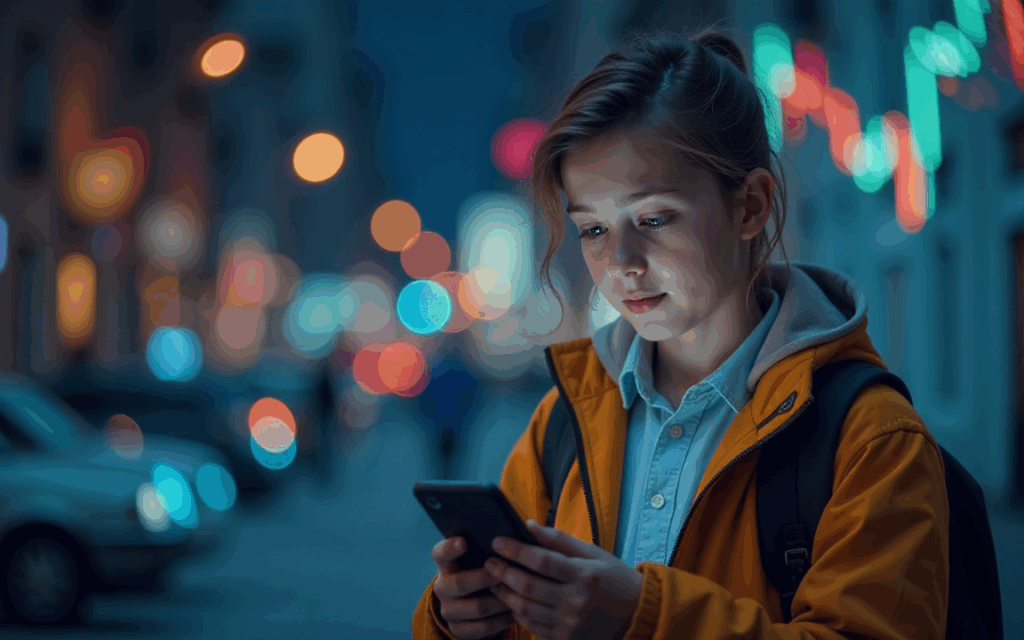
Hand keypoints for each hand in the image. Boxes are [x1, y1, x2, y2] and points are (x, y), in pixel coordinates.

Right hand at [431, 536, 515, 639]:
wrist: (470, 606)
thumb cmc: (481, 572)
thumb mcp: (479, 560)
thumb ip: (487, 549)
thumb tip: (513, 535)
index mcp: (446, 565)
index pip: (440, 553)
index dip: (450, 548)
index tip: (464, 542)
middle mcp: (442, 587)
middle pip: (459, 583)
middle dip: (484, 579)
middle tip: (503, 574)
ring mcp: (449, 610)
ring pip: (475, 608)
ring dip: (499, 601)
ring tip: (518, 595)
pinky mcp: (458, 629)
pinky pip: (482, 628)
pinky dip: (501, 621)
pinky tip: (514, 614)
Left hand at [486, 519, 643, 639]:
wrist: (637, 615)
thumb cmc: (614, 579)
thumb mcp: (593, 554)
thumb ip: (559, 540)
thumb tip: (528, 525)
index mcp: (585, 575)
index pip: (541, 560)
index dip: (515, 550)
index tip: (497, 542)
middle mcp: (577, 601)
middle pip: (528, 586)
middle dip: (503, 572)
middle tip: (489, 562)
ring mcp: (570, 624)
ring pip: (526, 609)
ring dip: (506, 594)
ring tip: (495, 581)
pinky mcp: (566, 639)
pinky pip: (533, 626)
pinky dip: (518, 613)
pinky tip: (512, 600)